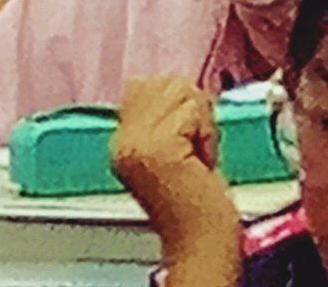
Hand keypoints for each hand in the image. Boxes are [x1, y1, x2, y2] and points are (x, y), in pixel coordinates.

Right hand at [111, 78, 241, 273]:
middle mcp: (121, 141)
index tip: (185, 144)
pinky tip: (201, 163)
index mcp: (120, 143)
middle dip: (191, 110)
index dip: (178, 105)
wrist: (200, 246)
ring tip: (197, 158)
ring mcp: (136, 144)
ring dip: (201, 122)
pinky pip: (192, 110)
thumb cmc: (197, 206)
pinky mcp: (158, 149)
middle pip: (164, 81)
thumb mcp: (172, 155)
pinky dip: (206, 133)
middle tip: (193, 154)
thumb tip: (179, 85)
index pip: (143, 84)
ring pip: (180, 90)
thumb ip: (164, 121)